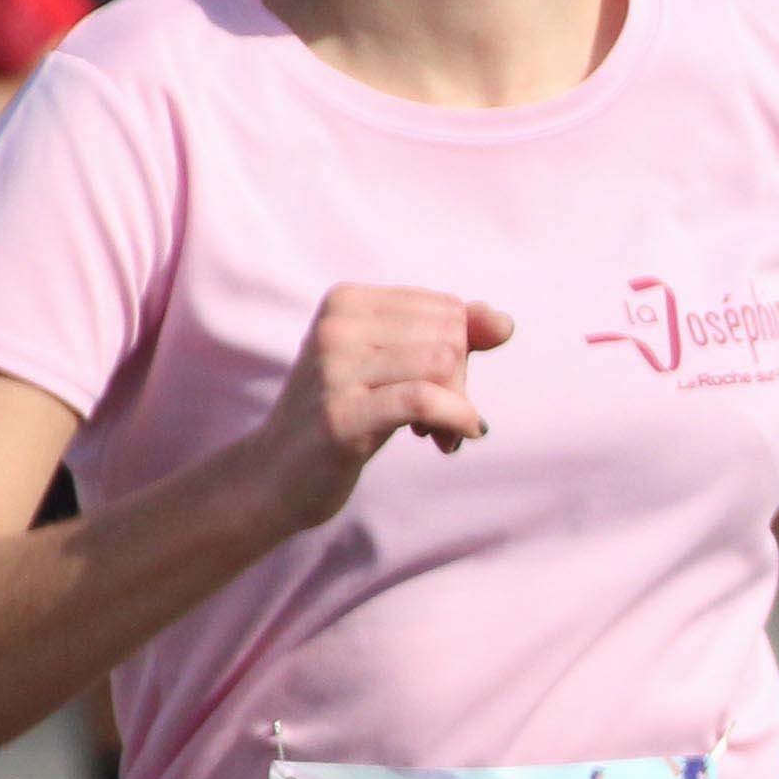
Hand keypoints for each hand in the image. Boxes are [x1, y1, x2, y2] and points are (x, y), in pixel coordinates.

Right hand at [252, 282, 518, 532]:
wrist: (274, 476)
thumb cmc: (344, 416)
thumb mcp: (392, 367)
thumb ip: (449, 338)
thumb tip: (504, 322)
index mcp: (346, 301)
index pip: (446, 309)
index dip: (460, 353)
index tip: (440, 389)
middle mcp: (337, 327)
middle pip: (449, 334)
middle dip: (461, 379)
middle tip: (441, 416)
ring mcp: (335, 370)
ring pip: (443, 361)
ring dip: (458, 403)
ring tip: (436, 432)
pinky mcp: (341, 416)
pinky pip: (425, 399)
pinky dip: (456, 418)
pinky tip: (455, 439)